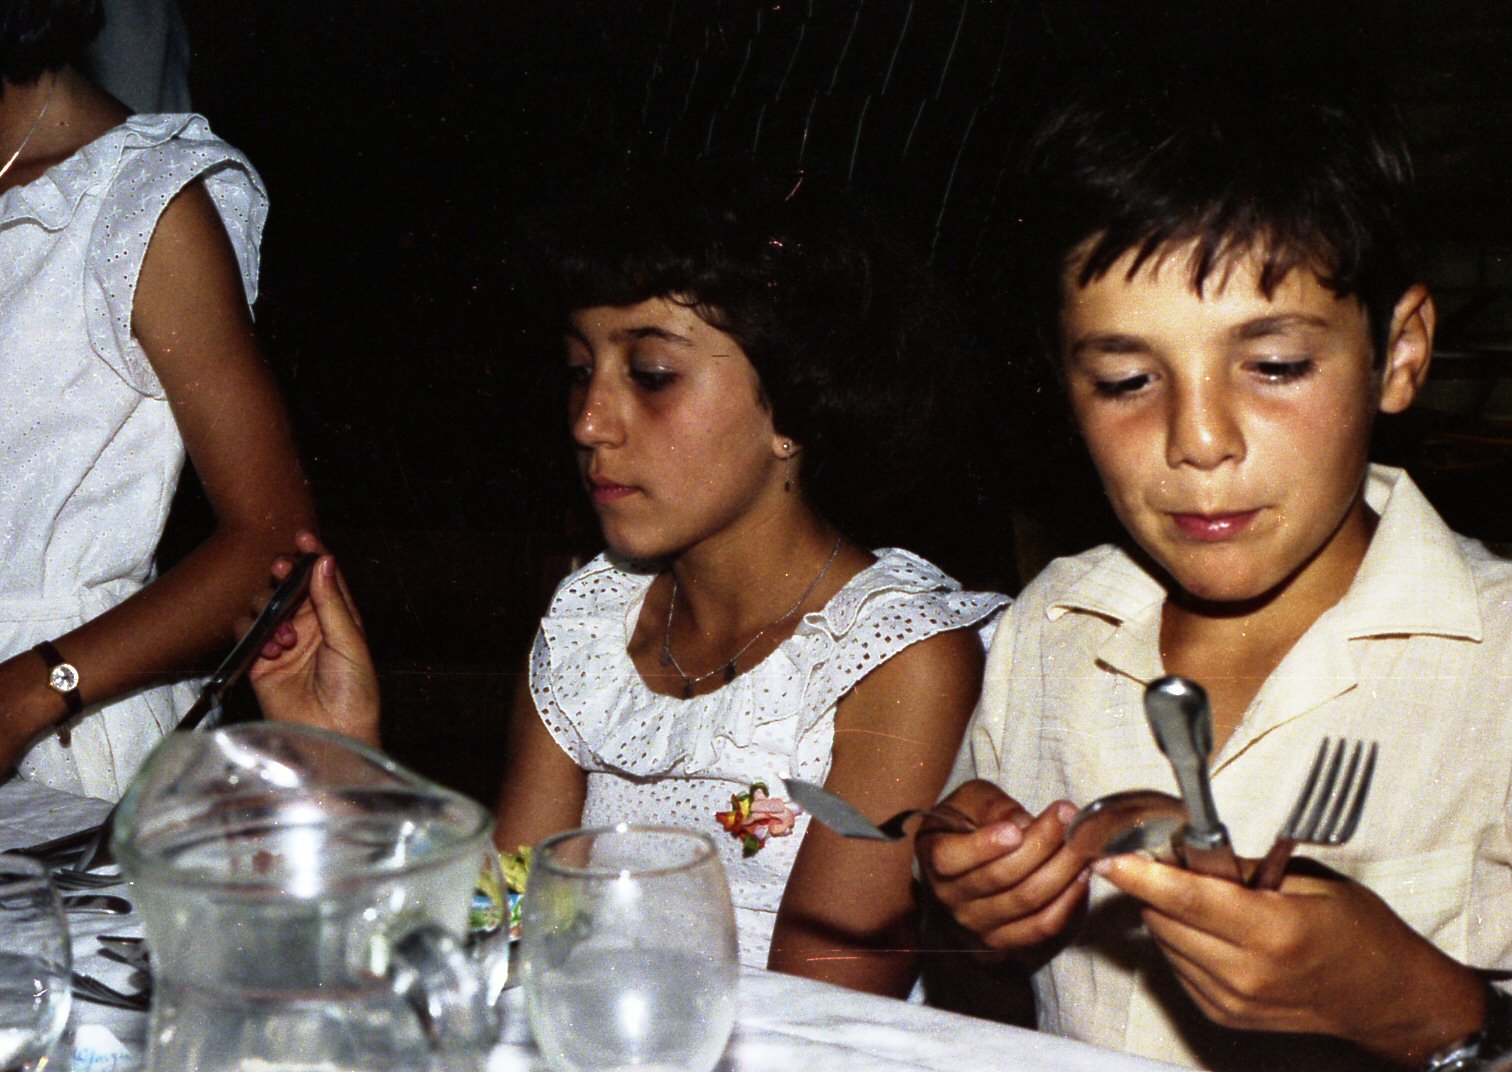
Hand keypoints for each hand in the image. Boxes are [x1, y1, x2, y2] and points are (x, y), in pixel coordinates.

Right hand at [248, 532, 381, 746]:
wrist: (334, 735)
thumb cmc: (355, 693)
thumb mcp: (350, 643)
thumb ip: (332, 603)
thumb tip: (323, 562)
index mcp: (337, 619)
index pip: (322, 579)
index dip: (312, 556)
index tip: (303, 536)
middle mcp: (309, 627)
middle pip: (287, 587)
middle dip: (283, 574)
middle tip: (281, 569)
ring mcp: (282, 643)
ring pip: (263, 606)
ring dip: (270, 611)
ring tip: (286, 636)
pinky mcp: (259, 662)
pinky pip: (246, 634)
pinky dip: (253, 633)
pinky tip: (271, 649)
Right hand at [917, 780, 1095, 960]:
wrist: (966, 864)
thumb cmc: (969, 823)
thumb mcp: (972, 800)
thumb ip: (993, 805)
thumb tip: (1022, 824)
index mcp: (933, 855)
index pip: (950, 858)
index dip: (983, 846)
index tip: (1015, 829)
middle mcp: (949, 896)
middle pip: (1000, 876)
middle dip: (1042, 844)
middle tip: (1069, 818)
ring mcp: (975, 923)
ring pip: (1026, 900)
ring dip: (1062, 871)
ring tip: (1081, 844)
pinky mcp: (1003, 941)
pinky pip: (1041, 926)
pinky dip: (1067, 902)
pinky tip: (1081, 876)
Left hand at [1094, 854, 1485, 1062]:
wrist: (1389, 999)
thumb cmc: (1360, 932)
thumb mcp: (1311, 883)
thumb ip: (1248, 868)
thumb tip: (1189, 848)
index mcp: (1272, 931)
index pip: (1186, 900)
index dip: (1140, 875)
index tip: (1108, 858)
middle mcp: (1247, 972)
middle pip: (1165, 921)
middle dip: (1152, 886)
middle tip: (1160, 859)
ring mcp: (1234, 1001)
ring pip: (1166, 944)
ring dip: (1165, 914)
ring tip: (1194, 893)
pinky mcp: (1226, 1016)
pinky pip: (1179, 968)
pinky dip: (1180, 942)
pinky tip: (1208, 927)